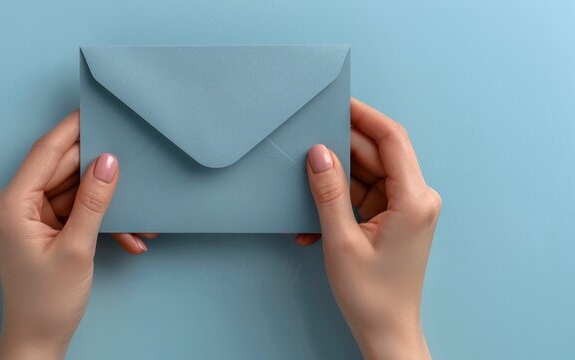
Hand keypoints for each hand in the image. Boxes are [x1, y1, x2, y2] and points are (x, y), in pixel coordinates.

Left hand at [0, 110, 154, 359]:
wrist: (39, 339)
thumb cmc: (47, 301)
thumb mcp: (77, 248)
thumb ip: (94, 201)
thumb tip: (108, 161)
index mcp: (10, 204)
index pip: (46, 153)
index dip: (73, 130)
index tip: (97, 112)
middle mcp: (14, 204)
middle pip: (62, 170)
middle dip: (99, 174)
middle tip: (131, 165)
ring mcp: (28, 215)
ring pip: (73, 191)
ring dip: (105, 203)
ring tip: (137, 218)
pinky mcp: (42, 226)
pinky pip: (74, 209)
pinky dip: (98, 219)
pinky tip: (127, 235)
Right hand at [297, 99, 440, 358]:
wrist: (386, 331)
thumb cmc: (371, 295)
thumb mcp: (341, 240)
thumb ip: (328, 192)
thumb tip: (317, 152)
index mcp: (415, 199)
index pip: (391, 139)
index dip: (364, 116)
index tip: (339, 102)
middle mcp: (417, 198)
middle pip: (378, 154)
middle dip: (343, 148)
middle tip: (308, 140)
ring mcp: (407, 208)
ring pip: (369, 173)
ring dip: (337, 179)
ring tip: (306, 186)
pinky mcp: (395, 219)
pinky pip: (365, 194)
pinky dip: (341, 200)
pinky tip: (316, 217)